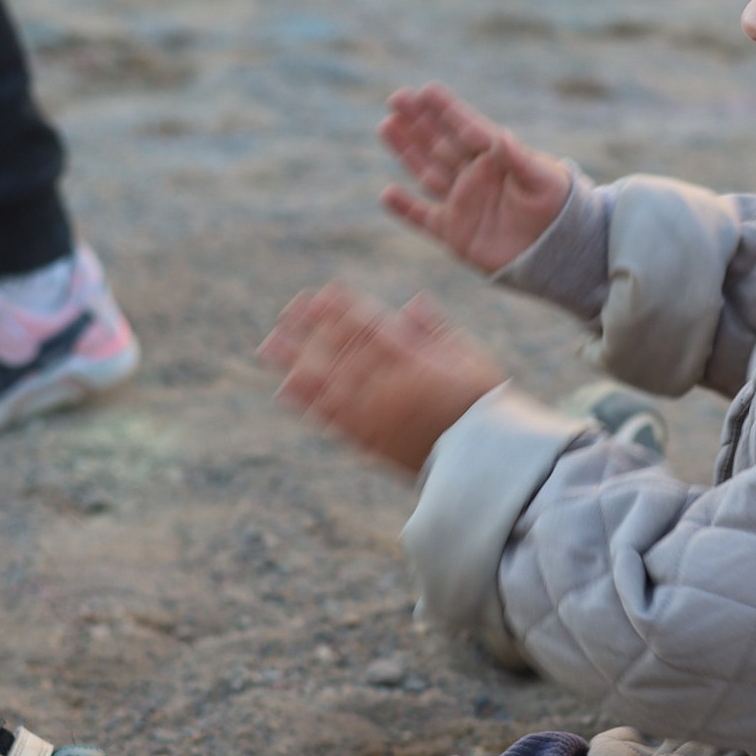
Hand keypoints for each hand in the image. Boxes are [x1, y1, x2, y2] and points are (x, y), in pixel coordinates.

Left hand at [256, 285, 506, 475]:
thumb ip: (438, 333)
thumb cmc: (483, 408)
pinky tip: (285, 388)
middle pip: (343, 351)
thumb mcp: (471, 361)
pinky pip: (333, 419)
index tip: (322, 293)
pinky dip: (308, 403)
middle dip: (313, 329)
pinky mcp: (370, 441)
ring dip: (298, 360)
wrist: (485, 462)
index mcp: (415, 362)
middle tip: (287, 311)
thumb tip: (412, 302)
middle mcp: (389, 386)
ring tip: (270, 344)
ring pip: (330, 381)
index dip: (342, 310)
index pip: (371, 328)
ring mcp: (376, 415)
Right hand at [377, 82, 572, 274]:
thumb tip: (502, 136)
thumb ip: (520, 160)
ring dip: (407, 151)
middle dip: (419, 122)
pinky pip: (423, 218)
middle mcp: (474, 176)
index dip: (446, 110)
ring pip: (427, 171)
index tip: (426, 90)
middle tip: (397, 98)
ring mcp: (462, 202)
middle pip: (440, 143)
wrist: (557, 252)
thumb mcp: (543, 181)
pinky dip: (405, 208)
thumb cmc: (558, 209)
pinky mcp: (454, 232)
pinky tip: (387, 194)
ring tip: (387, 126)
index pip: (466, 129)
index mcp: (496, 159)